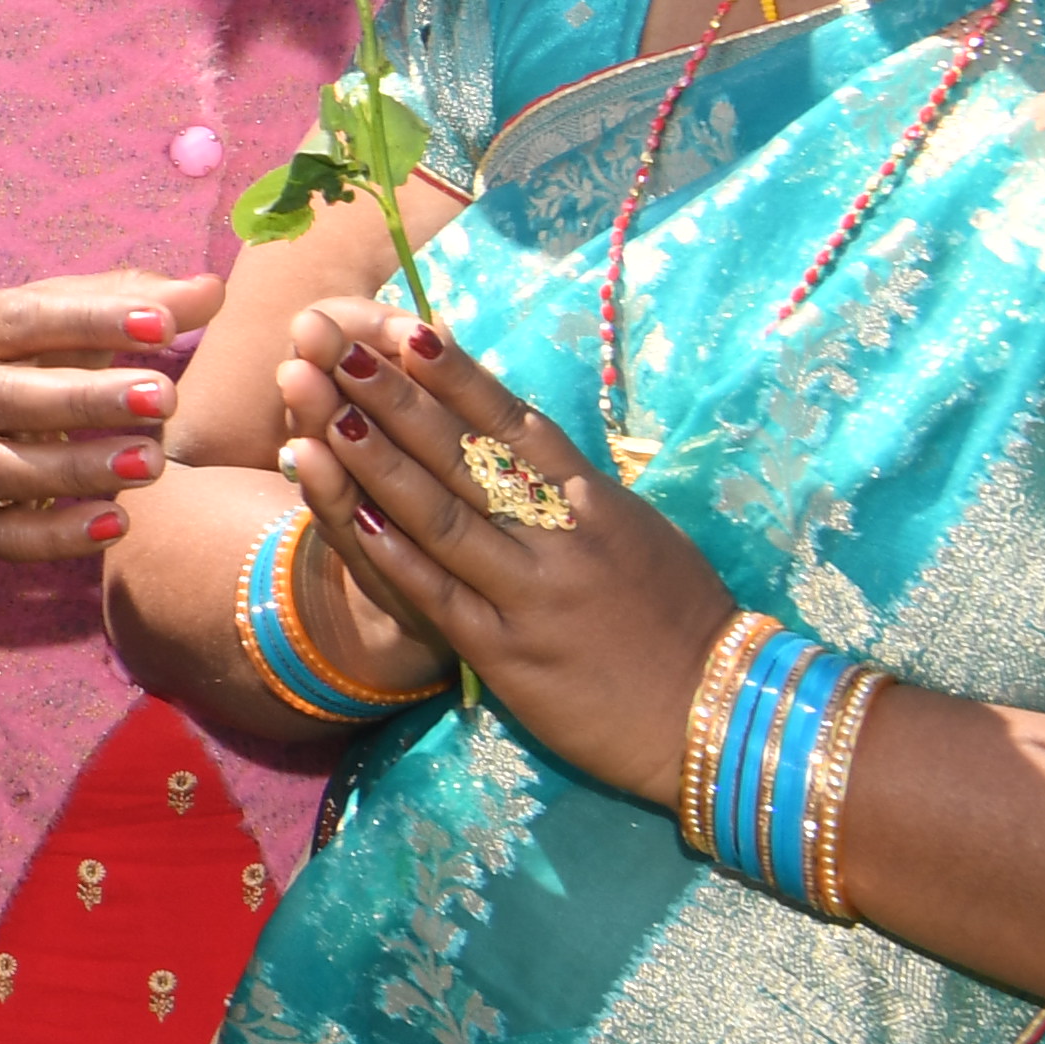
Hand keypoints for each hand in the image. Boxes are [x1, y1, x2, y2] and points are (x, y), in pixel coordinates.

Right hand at [0, 273, 216, 562]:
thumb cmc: (17, 359)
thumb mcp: (57, 319)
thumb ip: (132, 301)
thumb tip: (213, 290)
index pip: (23, 319)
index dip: (91, 320)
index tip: (163, 324)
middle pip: (8, 398)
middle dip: (87, 400)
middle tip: (164, 397)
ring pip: (3, 470)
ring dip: (78, 469)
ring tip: (154, 463)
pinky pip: (4, 536)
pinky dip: (57, 536)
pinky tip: (117, 524)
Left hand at [274, 295, 729, 800]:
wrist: (718, 716)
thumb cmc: (677, 620)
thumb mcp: (635, 534)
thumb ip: (573, 489)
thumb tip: (516, 434)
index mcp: (595, 500)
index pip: (513, 423)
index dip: (455, 374)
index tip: (403, 327)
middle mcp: (562, 535)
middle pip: (464, 454)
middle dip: (394, 395)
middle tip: (333, 342)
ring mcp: (532, 592)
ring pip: (443, 515)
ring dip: (378, 459)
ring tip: (325, 407)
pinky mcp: (508, 652)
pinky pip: (440, 593)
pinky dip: (394, 552)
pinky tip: (351, 512)